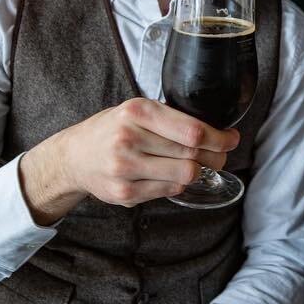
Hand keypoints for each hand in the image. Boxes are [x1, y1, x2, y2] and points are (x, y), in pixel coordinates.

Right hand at [19, 97, 238, 222]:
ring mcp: (126, 168)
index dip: (219, 138)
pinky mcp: (125, 192)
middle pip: (193, 154)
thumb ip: (169, 117)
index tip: (231, 138)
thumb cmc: (111, 129)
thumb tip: (216, 131)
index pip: (192, 130)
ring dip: (199, 172)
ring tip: (198, 165)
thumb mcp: (135, 110)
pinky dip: (178, 184)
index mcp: (136, 112)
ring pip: (185, 175)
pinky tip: (172, 175)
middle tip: (220, 155)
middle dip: (216, 156)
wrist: (73, 156)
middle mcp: (129, 138)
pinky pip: (170, 190)